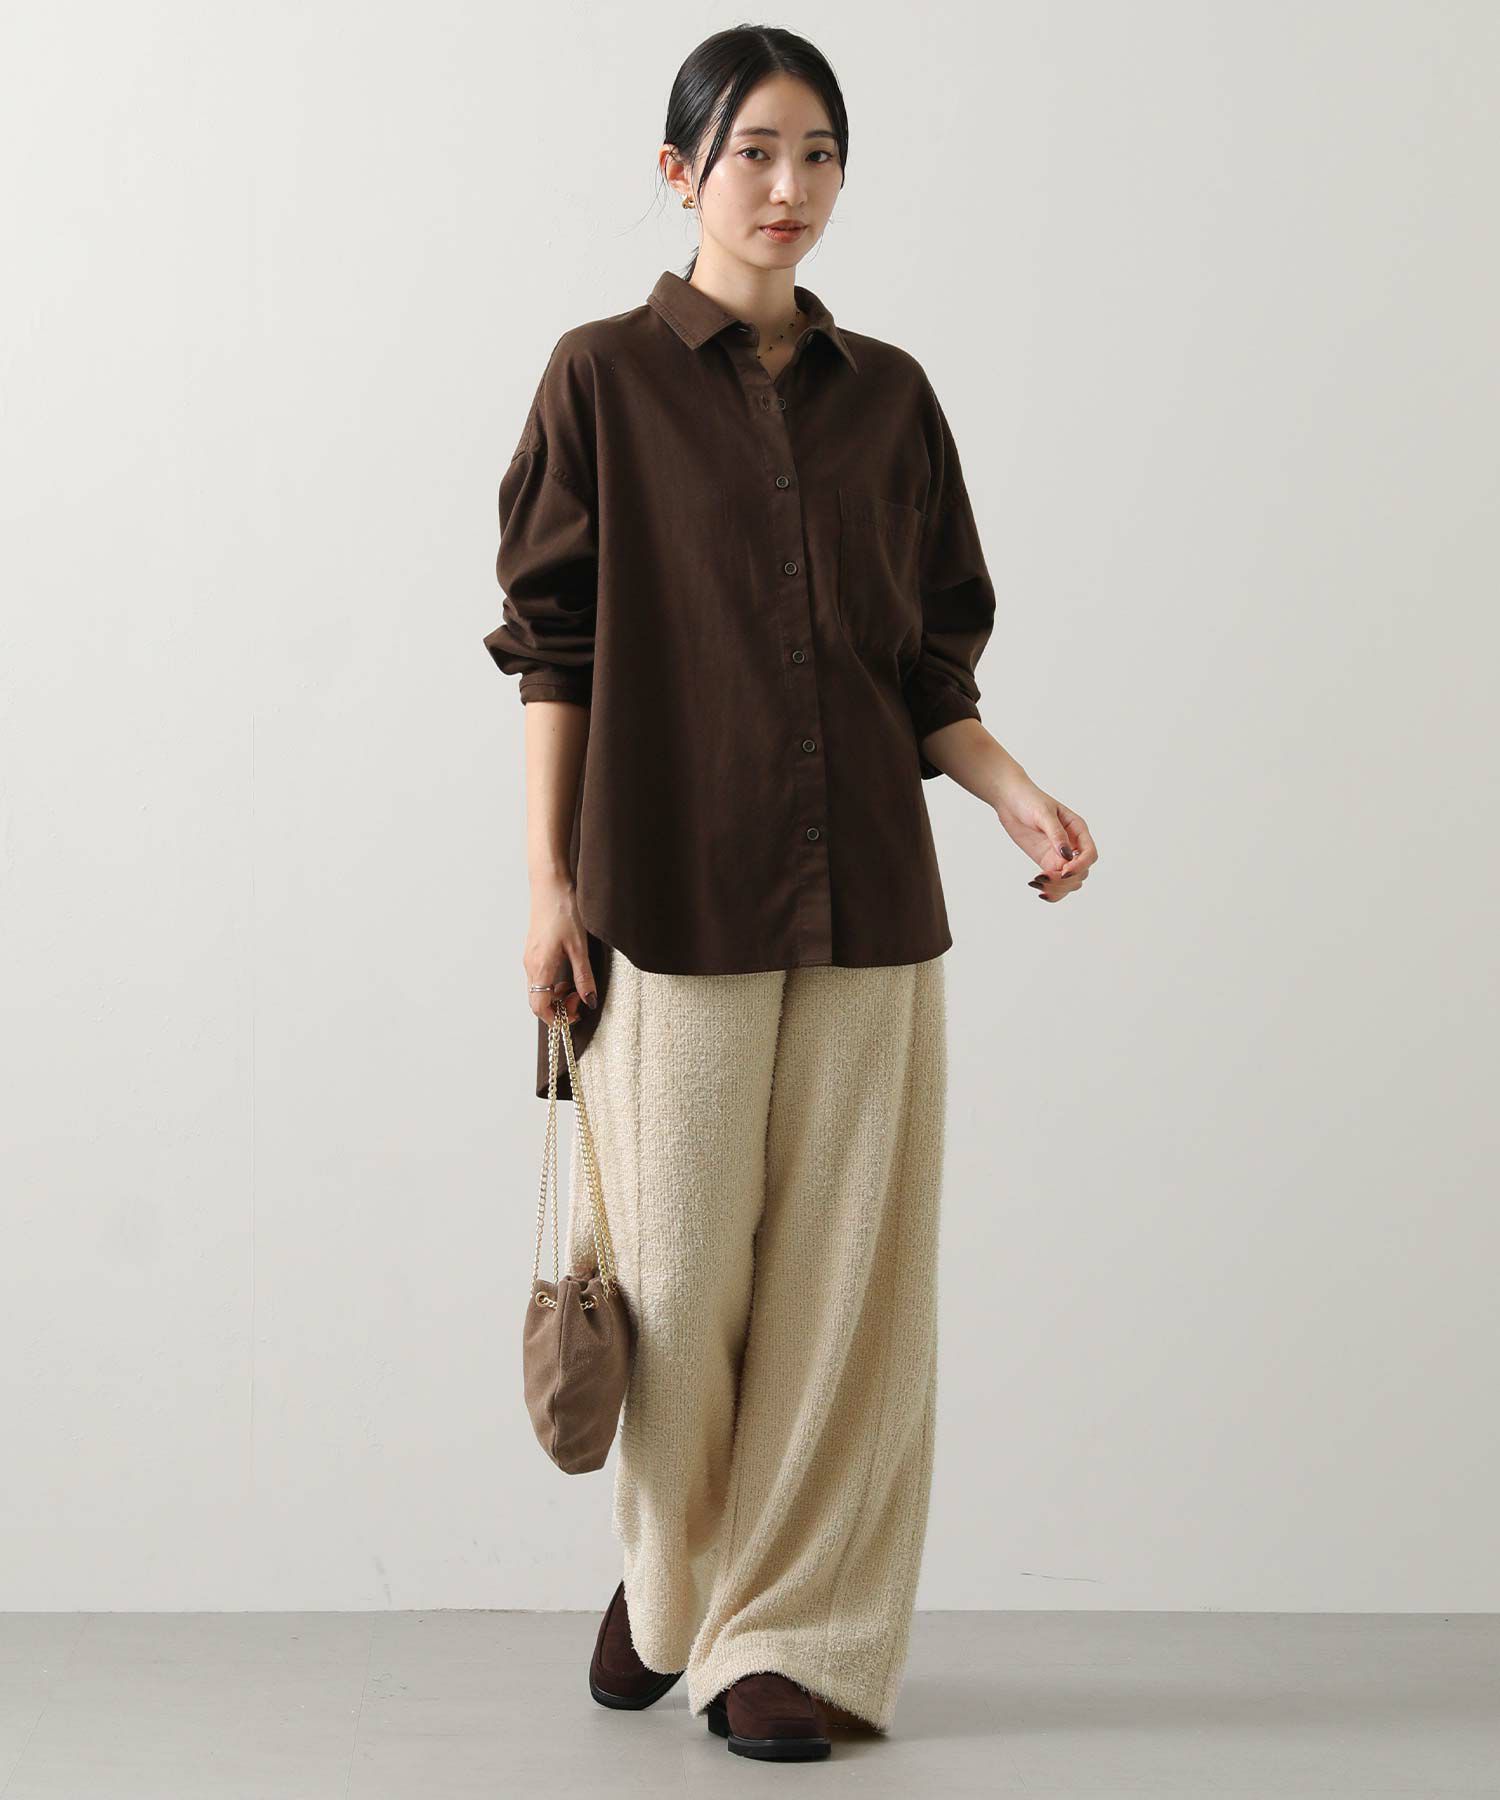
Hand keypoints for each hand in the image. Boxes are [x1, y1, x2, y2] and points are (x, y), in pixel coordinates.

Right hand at [524, 879, 597, 1023]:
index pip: (539, 1007)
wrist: (550, 885)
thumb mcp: (580, 947)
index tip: (575, 1015)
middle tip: (580, 998)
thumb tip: (589, 1001)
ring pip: (539, 989)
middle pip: (538, 1001)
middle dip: (559, 1007)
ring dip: (556, 994)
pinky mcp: (534, 950)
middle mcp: (530, 965)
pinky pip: (540, 977)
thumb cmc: (563, 911)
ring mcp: (530, 958)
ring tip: (576, 984)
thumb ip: (584, 977)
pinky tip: (568, 971)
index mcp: (540, 967)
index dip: (556, 1018)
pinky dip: (553, 982)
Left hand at [993, 777, 1096, 902]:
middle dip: (1066, 880)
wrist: (1010, 800)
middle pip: (1081, 872)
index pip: (1089, 854)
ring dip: (1058, 888)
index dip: (1080, 866)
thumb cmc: (1029, 800)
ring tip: (1038, 883)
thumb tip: (1066, 855)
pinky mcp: (1045, 861)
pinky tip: (1041, 891)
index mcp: (1078, 830)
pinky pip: (1055, 881)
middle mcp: (1072, 844)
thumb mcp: (1043, 814)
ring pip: (1070, 881)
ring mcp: (1059, 855)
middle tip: (1043, 878)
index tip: (1064, 871)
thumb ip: (1056, 834)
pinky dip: (1051, 890)